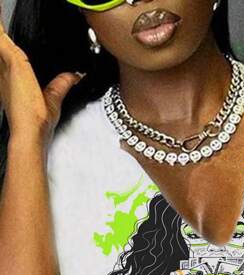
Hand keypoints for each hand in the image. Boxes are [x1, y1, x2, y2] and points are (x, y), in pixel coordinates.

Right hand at [0, 8, 84, 141]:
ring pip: (1, 37)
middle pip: (2, 43)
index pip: (7, 53)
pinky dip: (0, 26)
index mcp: (11, 78)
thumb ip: (61, 84)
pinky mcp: (13, 60)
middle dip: (1, 32)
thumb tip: (74, 76)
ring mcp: (6, 64)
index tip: (3, 31)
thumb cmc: (38, 122)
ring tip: (1, 7)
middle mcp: (4, 70)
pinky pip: (1, 35)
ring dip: (1, 26)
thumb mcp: (54, 98)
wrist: (31, 132)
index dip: (4, 41)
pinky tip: (1, 14)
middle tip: (0, 17)